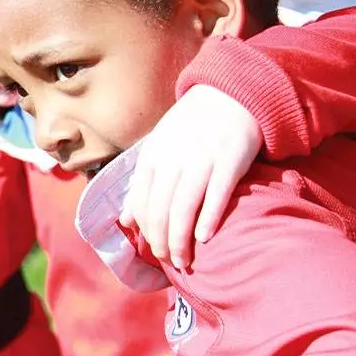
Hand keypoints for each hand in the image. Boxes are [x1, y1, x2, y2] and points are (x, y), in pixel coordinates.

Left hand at [120, 85, 262, 269]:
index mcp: (152, 157)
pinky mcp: (230, 158)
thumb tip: (125, 221)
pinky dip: (208, 217)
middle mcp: (173, 159)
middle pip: (160, 209)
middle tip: (170, 262)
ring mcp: (201, 158)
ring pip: (183, 206)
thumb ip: (142, 185)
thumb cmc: (191, 128)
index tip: (154, 251)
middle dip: (162, 242)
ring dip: (181, 239)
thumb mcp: (158, 149)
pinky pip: (216, 193)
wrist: (229, 93)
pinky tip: (205, 238)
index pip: (140, 202)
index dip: (145, 231)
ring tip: (185, 261)